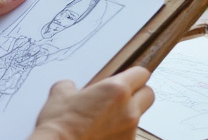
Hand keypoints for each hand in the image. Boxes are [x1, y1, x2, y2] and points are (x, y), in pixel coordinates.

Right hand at [30, 67, 154, 139]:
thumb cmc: (59, 125)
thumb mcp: (60, 94)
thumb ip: (71, 86)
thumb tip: (70, 87)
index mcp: (117, 90)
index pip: (142, 74)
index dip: (134, 75)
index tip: (127, 79)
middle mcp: (129, 110)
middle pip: (149, 95)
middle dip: (138, 94)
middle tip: (121, 98)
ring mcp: (129, 131)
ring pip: (138, 117)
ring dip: (127, 115)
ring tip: (106, 120)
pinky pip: (129, 134)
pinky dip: (119, 133)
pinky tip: (102, 134)